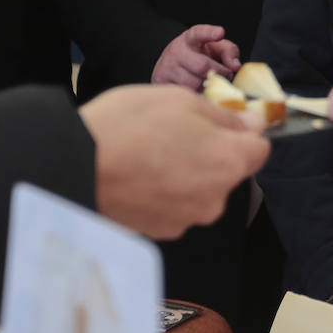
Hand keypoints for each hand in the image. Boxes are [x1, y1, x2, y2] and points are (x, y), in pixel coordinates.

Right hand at [79, 84, 268, 238]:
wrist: (73, 167)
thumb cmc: (128, 125)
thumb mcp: (180, 100)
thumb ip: (223, 116)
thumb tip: (250, 124)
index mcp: (229, 161)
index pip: (259, 148)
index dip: (243, 131)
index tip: (221, 120)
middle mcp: (216, 198)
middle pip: (228, 171)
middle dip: (211, 152)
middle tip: (175, 132)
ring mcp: (188, 219)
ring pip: (201, 190)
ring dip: (187, 174)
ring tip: (151, 154)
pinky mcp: (161, 232)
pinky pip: (175, 206)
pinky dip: (165, 192)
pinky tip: (139, 175)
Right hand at [151, 24, 240, 89]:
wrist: (170, 64)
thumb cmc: (197, 55)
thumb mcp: (214, 48)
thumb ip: (229, 51)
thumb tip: (235, 66)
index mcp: (190, 38)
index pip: (199, 33)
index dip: (209, 33)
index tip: (220, 33)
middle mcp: (176, 50)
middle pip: (202, 66)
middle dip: (218, 72)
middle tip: (225, 74)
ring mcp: (167, 67)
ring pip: (194, 84)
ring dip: (208, 86)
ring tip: (210, 82)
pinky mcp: (161, 82)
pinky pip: (185, 94)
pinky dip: (197, 95)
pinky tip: (199, 90)